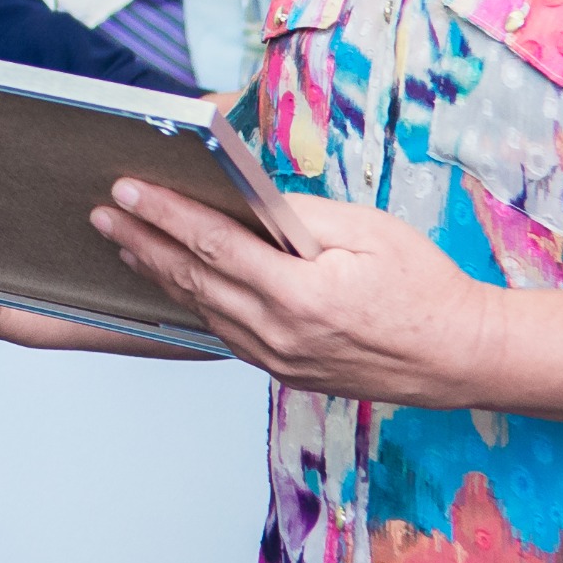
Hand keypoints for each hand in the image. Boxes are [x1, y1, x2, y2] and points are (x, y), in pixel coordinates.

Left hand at [92, 180, 505, 401]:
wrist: (460, 357)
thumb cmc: (424, 288)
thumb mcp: (367, 232)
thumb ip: (299, 217)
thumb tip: (245, 200)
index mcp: (302, 296)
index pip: (214, 247)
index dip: (164, 216)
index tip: (126, 191)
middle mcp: (281, 335)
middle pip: (194, 282)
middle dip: (142, 243)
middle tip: (102, 214)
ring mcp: (279, 360)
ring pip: (202, 312)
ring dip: (158, 275)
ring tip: (123, 243)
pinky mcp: (284, 372)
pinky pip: (224, 333)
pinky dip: (192, 305)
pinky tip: (171, 283)